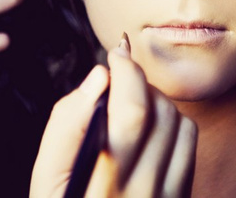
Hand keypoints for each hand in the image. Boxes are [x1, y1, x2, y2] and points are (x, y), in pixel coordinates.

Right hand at [31, 38, 196, 197]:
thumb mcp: (46, 179)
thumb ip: (66, 125)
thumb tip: (99, 78)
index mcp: (103, 186)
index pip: (131, 112)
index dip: (126, 71)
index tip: (116, 53)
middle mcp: (142, 194)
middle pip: (160, 112)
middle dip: (138, 82)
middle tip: (117, 81)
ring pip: (180, 124)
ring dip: (157, 103)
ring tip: (131, 109)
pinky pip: (189, 147)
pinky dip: (172, 126)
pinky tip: (148, 133)